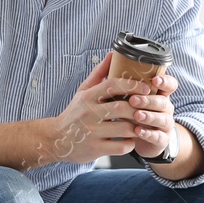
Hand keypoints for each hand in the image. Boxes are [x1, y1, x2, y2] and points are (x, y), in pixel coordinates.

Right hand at [40, 52, 155, 164]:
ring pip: (125, 128)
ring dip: (137, 127)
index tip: (146, 89)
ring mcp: (92, 133)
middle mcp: (89, 114)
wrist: (56, 139)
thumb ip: (99, 73)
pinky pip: (121, 147)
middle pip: (122, 107)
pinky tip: (129, 139)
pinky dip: (130, 143)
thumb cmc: (75, 113)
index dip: (132, 86)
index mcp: (88, 97)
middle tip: (147, 109)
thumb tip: (112, 54)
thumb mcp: (83, 91)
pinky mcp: (95, 149)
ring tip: (140, 124)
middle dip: (139, 108)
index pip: (113, 85)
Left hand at [127, 72, 179, 159]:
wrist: (137, 138)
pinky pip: (158, 136)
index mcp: (158, 94)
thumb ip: (121, 79)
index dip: (165, 81)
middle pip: (163, 102)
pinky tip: (138, 131)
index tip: (154, 79)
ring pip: (163, 119)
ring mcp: (165, 124)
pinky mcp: (161, 139)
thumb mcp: (126, 96)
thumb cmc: (131, 112)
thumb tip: (110, 55)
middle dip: (149, 100)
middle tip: (133, 100)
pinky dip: (148, 134)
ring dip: (149, 117)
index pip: (170, 84)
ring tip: (137, 116)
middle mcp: (165, 107)